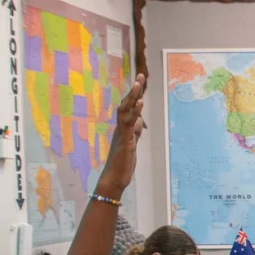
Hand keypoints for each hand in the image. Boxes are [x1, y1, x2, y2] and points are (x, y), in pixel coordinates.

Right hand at [95, 74, 146, 194]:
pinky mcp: (125, 141)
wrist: (114, 179)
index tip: (139, 82)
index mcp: (122, 129)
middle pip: (126, 105)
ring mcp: (122, 134)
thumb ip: (135, 133)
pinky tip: (140, 103)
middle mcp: (120, 128)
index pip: (127, 108)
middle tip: (140, 76)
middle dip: (133, 90)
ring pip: (125, 111)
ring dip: (132, 97)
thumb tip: (139, 122)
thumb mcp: (131, 146)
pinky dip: (135, 112)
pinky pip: (129, 124)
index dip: (133, 95)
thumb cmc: (122, 164)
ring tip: (138, 83)